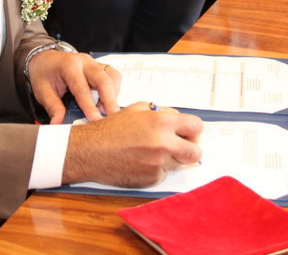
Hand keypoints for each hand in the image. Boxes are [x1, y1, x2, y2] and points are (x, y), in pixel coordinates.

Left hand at [28, 51, 120, 123]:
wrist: (45, 58)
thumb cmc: (44, 74)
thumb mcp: (42, 91)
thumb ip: (53, 107)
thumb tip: (58, 124)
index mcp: (68, 66)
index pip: (81, 87)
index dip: (89, 104)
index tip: (95, 119)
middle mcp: (84, 62)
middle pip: (103, 78)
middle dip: (110, 99)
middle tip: (113, 116)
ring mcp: (94, 63)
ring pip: (112, 76)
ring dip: (113, 94)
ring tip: (107, 111)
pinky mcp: (100, 66)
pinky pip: (113, 76)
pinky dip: (114, 90)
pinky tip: (106, 102)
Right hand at [62, 102, 203, 186]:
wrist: (90, 151)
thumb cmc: (111, 129)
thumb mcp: (137, 109)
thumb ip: (161, 113)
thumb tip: (177, 119)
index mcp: (162, 122)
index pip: (197, 126)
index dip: (193, 130)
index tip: (188, 133)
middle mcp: (163, 144)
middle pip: (195, 151)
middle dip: (189, 149)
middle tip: (179, 146)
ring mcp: (158, 164)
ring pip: (179, 164)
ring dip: (171, 159)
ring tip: (151, 152)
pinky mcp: (151, 179)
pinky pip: (164, 174)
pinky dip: (156, 169)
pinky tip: (140, 162)